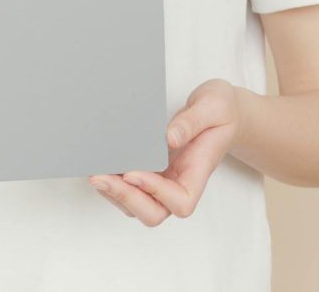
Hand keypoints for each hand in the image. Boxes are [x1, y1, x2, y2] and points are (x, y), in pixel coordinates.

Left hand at [88, 78, 243, 225]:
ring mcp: (165, 179)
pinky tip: (101, 167)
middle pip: (154, 212)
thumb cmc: (222, 112)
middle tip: (101, 177)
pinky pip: (131, 189)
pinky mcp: (152, 171)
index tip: (134, 172)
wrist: (221, 111)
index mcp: (199, 172)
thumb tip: (169, 138)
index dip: (156, 193)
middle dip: (126, 198)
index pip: (181, 201)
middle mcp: (180, 182)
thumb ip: (192, 122)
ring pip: (138, 205)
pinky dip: (114, 183)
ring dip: (115, 194)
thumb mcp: (214, 106)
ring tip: (95, 173)